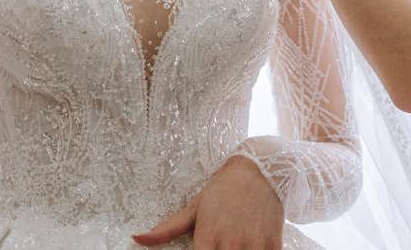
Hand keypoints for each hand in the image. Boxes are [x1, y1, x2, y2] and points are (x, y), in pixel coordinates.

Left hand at [132, 155, 284, 248]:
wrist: (262, 168)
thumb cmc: (223, 189)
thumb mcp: (195, 207)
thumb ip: (167, 229)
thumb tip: (137, 238)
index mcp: (207, 236)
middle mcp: (230, 242)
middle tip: (217, 248)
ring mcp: (254, 244)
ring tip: (233, 247)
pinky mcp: (274, 243)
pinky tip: (251, 247)